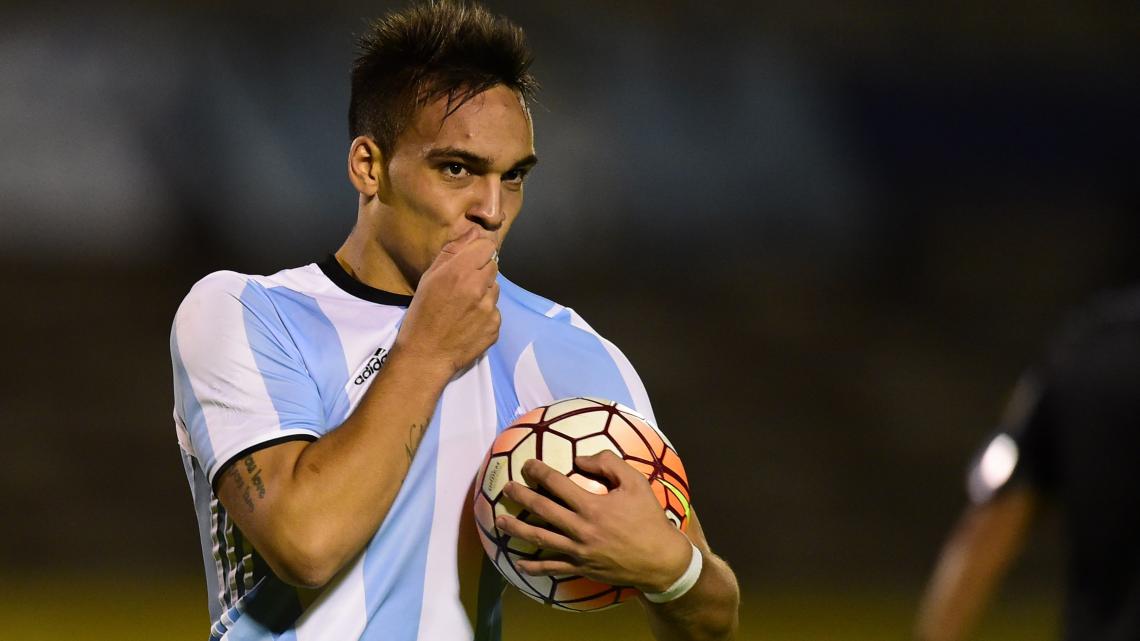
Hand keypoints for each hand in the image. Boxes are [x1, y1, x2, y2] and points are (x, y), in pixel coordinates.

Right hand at [394, 228, 499, 375]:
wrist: (426, 354)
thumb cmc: (422, 314)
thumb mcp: (429, 278)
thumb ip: (453, 252)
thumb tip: (473, 231)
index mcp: (460, 272)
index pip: (487, 247)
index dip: (479, 252)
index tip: (470, 261)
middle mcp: (479, 288)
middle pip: (493, 267)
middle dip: (481, 272)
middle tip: (463, 287)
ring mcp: (490, 309)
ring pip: (495, 290)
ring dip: (484, 293)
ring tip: (464, 306)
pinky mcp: (495, 326)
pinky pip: (495, 312)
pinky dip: (485, 314)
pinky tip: (469, 322)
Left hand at [494, 450, 692, 593]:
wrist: (661, 560)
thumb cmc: (648, 518)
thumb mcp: (636, 483)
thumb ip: (608, 464)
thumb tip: (579, 458)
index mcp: (592, 506)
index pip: (557, 484)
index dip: (539, 472)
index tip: (527, 465)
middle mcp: (580, 529)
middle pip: (542, 510)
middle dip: (521, 497)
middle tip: (507, 488)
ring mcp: (578, 552)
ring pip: (540, 539)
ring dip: (517, 529)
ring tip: (500, 520)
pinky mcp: (581, 568)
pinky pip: (552, 568)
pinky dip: (533, 567)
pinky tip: (518, 564)